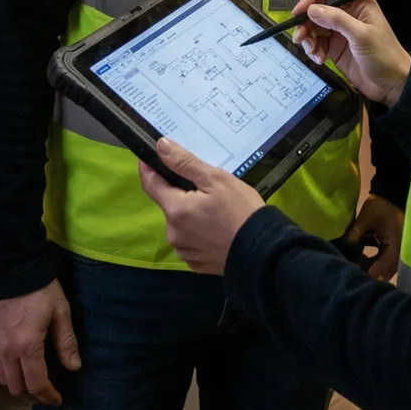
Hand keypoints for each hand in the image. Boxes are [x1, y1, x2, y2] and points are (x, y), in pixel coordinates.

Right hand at [0, 278, 79, 406]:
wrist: (10, 266)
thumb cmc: (41, 288)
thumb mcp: (60, 311)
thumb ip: (66, 342)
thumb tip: (74, 368)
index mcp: (27, 347)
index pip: (37, 384)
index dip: (48, 396)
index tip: (57, 400)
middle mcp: (6, 352)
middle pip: (16, 388)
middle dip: (31, 391)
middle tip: (45, 384)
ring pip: (2, 378)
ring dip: (16, 380)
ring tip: (30, 372)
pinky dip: (4, 367)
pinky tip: (15, 357)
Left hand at [138, 138, 263, 274]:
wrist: (262, 250)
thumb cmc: (240, 210)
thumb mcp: (215, 179)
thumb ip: (184, 163)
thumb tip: (160, 146)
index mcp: (175, 210)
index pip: (150, 183)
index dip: (148, 167)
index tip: (149, 156)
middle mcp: (173, 233)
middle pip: (168, 204)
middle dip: (178, 192)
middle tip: (202, 183)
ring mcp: (184, 251)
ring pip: (179, 223)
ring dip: (188, 213)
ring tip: (213, 207)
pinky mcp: (195, 263)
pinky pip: (190, 240)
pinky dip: (197, 231)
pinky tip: (215, 227)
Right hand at [290, 0, 410, 107]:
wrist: (392, 84)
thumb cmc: (383, 55)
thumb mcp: (361, 35)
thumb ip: (337, 20)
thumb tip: (311, 9)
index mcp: (358, 3)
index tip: (297, 12)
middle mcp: (347, 14)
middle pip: (317, 10)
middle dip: (306, 24)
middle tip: (300, 38)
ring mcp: (340, 31)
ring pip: (314, 28)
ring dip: (309, 40)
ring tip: (313, 53)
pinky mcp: (335, 48)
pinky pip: (317, 44)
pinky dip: (314, 51)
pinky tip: (320, 60)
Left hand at [346, 194, 403, 281]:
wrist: (394, 197)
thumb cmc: (383, 206)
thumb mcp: (368, 216)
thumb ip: (354, 233)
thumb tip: (340, 249)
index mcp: (394, 252)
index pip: (376, 273)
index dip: (361, 275)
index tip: (346, 271)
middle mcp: (397, 260)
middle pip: (377, 276)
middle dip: (361, 272)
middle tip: (345, 265)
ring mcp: (395, 258)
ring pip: (378, 271)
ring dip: (364, 267)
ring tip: (349, 258)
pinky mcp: (391, 254)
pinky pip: (379, 264)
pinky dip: (369, 261)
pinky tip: (358, 254)